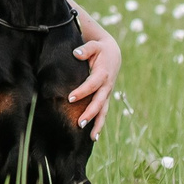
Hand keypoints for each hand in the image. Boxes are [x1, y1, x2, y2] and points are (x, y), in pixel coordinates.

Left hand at [68, 13, 120, 136]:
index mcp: (103, 74)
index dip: (82, 92)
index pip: (92, 85)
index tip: (70, 98)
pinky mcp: (106, 97)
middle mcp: (107, 86)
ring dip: (98, 123)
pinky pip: (103, 112)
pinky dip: (99, 123)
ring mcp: (107, 93)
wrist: (113, 53)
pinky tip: (94, 136)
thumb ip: (85, 49)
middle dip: (90, 113)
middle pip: (99, 102)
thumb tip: (76, 53)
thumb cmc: (100, 49)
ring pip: (103, 111)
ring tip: (92, 137)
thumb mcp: (94, 45)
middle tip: (80, 123)